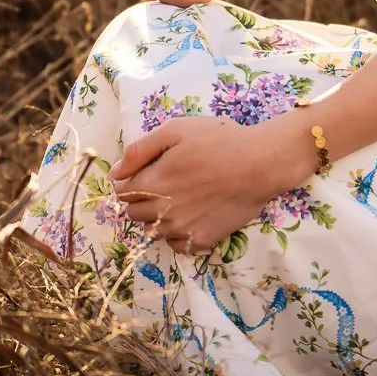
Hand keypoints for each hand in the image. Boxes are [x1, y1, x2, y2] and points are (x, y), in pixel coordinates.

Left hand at [109, 112, 311, 254]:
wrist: (260, 164)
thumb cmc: (219, 141)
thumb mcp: (176, 130)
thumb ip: (140, 150)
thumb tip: (116, 172)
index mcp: (152, 184)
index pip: (122, 192)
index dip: (132, 179)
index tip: (149, 171)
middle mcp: (161, 212)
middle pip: (134, 213)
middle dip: (142, 198)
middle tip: (166, 182)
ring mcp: (181, 230)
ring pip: (153, 231)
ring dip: (158, 217)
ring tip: (181, 199)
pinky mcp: (201, 240)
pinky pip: (177, 245)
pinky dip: (178, 234)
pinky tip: (192, 216)